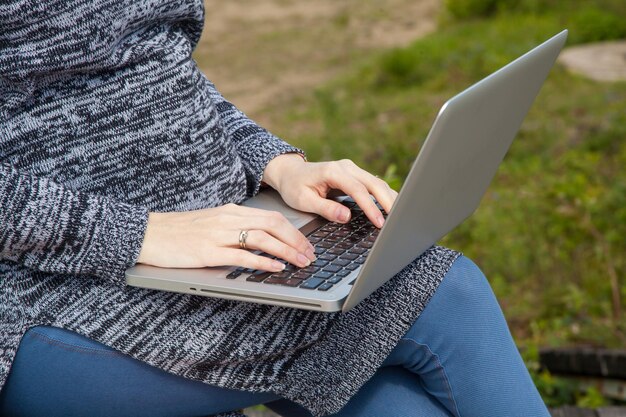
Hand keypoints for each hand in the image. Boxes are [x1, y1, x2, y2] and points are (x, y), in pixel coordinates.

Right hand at [137, 204, 315, 270]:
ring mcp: (218, 234)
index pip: (272, 217)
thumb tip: (259, 240)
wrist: (147, 233)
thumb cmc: (178, 231)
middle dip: (297, 241)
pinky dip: (263, 261)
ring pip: (262, 238)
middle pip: (273, 225)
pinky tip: (275, 268)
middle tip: (311, 255)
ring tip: (300, 262)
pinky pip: (242, 255)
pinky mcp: (208, 251)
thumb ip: (234, 227)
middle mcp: (228, 218)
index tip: (306, 244)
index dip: (294, 231)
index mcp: (230, 211)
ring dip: (286, 251)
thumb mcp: (210, 223)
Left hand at [262, 154, 397, 226]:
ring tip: (400, 215)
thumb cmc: (294, 187)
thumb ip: (325, 208)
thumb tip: (346, 216)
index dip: (370, 207)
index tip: (379, 222)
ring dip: (389, 197)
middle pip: (373, 183)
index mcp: (332, 172)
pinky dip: (384, 195)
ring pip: (377, 182)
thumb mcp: (303, 200)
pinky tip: (392, 206)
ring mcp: (351, 169)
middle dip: (387, 201)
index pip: (358, 190)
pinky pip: (373, 184)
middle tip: (397, 220)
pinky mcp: (354, 174)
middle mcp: (345, 167)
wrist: (290, 172)